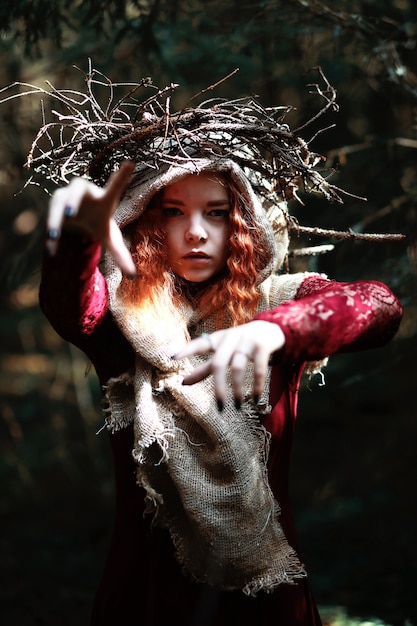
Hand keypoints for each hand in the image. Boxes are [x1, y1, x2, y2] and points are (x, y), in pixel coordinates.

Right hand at [46, 161, 136, 276]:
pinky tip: (52, 248)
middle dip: (73, 200)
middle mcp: (85, 192)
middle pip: (77, 187)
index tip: (131, 163)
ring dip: (56, 217)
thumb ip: (121, 256)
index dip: (122, 176)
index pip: (115, 186)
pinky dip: (52, 231)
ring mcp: (68, 195)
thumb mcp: (110, 240)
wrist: (78, 221)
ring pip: (59, 200)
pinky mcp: (55, 202)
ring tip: (54, 235)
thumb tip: (133, 277)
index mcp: (104, 198)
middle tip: (71, 215)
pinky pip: (51, 215)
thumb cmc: (98, 224)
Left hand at [173, 320, 284, 409]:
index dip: (187, 350)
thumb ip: (204, 367)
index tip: (173, 358)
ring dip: (238, 389)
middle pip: (219, 363)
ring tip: (237, 406)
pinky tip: (255, 399)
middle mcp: (230, 338)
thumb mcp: (222, 352)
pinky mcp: (262, 346)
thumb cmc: (240, 344)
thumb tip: (182, 383)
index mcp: (217, 339)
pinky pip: (259, 368)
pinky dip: (257, 385)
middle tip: (220, 407)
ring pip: (238, 368)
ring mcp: (247, 342)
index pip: (200, 344)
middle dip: (218, 387)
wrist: (270, 328)